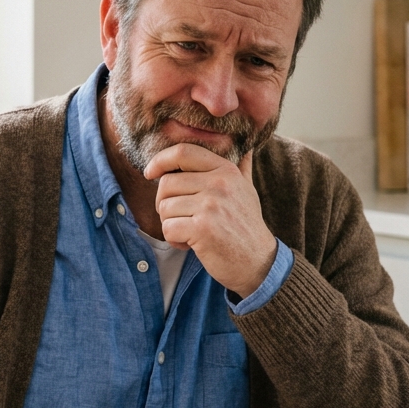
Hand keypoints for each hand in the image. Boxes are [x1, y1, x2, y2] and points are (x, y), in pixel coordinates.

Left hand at [144, 144, 276, 298]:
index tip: (150, 173)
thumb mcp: (247, 190)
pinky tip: (190, 244)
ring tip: (190, 232)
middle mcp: (219, 184)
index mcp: (226, 170)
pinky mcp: (202, 229)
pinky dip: (174, 240)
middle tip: (181, 218)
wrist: (259, 262)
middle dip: (165, 203)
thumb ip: (241, 166)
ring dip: (171, 224)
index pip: (183, 152)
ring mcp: (211, 206)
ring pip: (165, 208)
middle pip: (166, 183)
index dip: (160, 160)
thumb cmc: (246, 226)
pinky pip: (168, 228)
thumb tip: (244, 145)